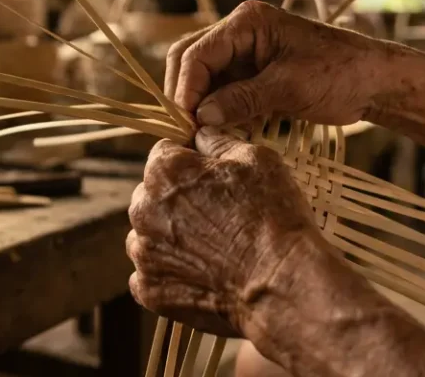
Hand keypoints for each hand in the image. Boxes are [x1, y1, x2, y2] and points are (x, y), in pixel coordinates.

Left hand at [127, 127, 321, 337]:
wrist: (281, 282)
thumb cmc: (272, 215)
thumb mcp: (256, 159)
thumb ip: (219, 141)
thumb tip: (202, 134)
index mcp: (163, 171)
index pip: (164, 153)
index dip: (189, 161)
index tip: (210, 177)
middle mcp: (142, 209)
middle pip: (152, 195)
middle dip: (176, 200)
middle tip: (216, 215)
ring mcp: (144, 253)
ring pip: (148, 235)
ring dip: (169, 237)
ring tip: (209, 247)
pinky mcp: (151, 290)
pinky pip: (149, 275)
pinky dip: (168, 273)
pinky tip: (199, 274)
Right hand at [165, 0, 393, 127]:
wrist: (376, 81)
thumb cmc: (340, 74)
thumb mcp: (289, 87)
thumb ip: (243, 99)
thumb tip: (201, 117)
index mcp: (246, 21)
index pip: (196, 53)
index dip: (185, 89)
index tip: (186, 123)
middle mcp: (239, 32)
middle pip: (192, 61)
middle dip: (187, 95)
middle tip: (188, 132)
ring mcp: (245, 53)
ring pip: (205, 79)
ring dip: (202, 106)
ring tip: (205, 136)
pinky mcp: (253, 74)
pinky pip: (224, 91)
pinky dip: (221, 111)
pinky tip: (225, 132)